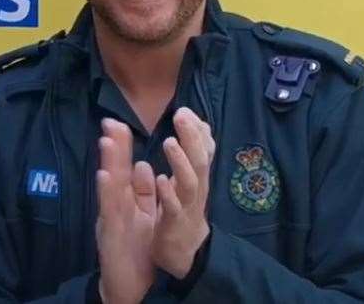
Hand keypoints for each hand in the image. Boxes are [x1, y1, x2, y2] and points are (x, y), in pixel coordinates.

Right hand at [95, 119, 155, 302]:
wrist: (128, 288)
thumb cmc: (135, 253)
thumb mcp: (141, 217)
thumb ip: (142, 193)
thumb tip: (143, 165)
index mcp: (126, 202)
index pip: (123, 169)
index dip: (122, 146)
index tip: (119, 122)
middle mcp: (115, 207)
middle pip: (113, 172)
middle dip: (113, 147)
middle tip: (110, 121)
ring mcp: (111, 219)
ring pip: (109, 187)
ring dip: (107, 164)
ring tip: (106, 141)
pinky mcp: (111, 234)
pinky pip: (109, 212)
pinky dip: (106, 194)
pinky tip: (104, 177)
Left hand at [152, 108, 214, 278]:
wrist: (186, 253)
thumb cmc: (183, 210)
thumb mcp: (189, 180)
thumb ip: (190, 153)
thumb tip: (196, 124)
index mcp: (197, 176)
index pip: (203, 149)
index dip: (196, 130)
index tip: (185, 109)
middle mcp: (196, 188)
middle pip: (199, 160)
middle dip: (191, 136)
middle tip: (180, 114)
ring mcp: (187, 206)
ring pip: (189, 182)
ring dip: (180, 161)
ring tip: (168, 142)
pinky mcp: (174, 224)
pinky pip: (173, 208)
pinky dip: (168, 193)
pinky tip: (160, 179)